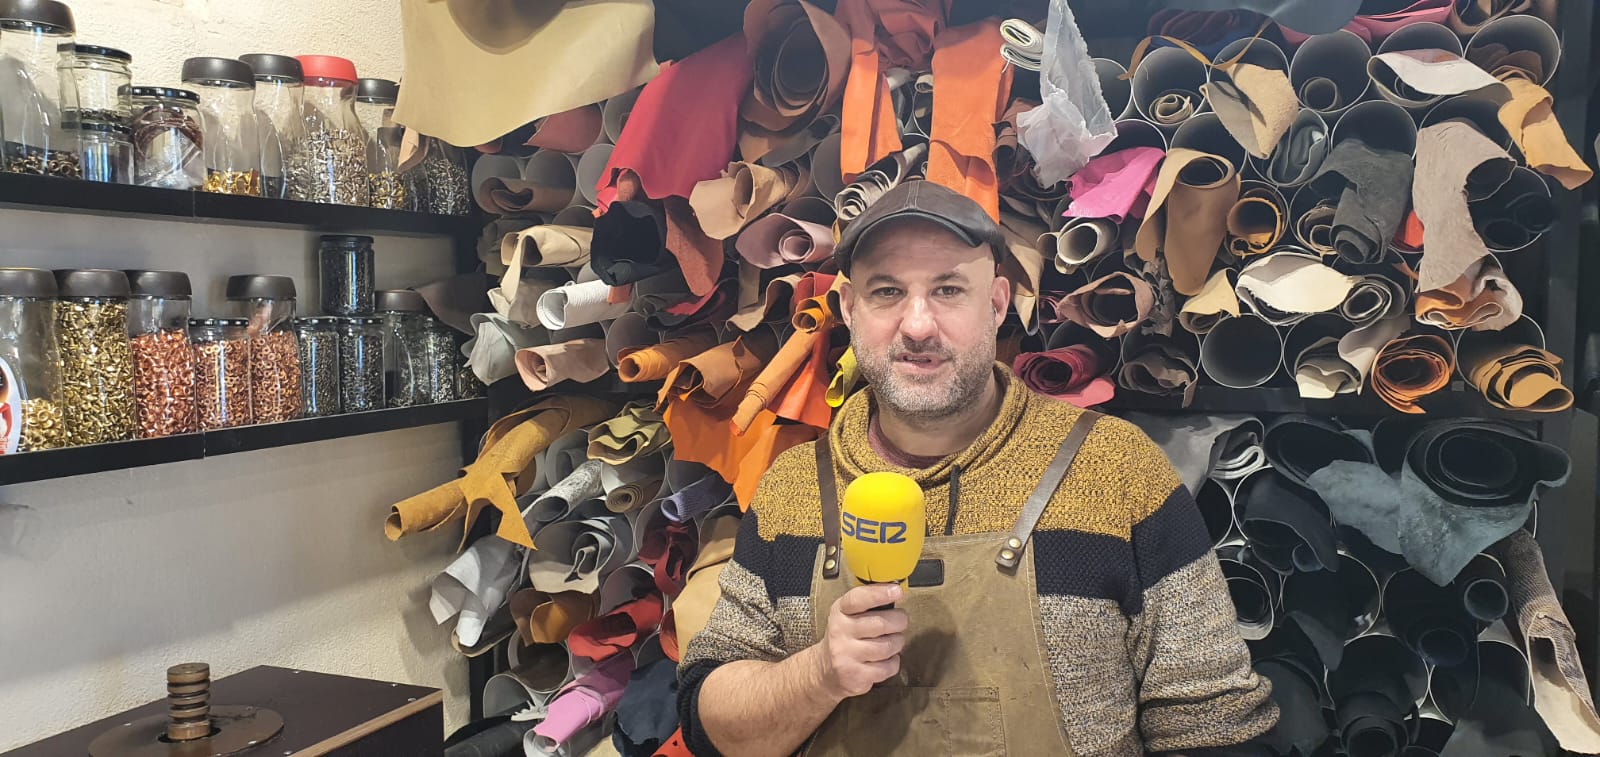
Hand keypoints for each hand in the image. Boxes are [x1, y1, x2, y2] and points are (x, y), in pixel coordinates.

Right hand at [813, 583, 907, 698]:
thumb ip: (868, 603)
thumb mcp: (848, 615)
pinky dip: (893, 662)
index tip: (897, 591)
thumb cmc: (845, 638)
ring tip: (892, 642)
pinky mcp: (855, 675)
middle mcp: (840, 632)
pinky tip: (885, 660)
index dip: (879, 593)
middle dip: (899, 622)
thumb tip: (895, 591)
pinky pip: (888, 666)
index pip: (858, 599)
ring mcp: (846, 655)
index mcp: (840, 612)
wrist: (826, 670)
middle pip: (881, 623)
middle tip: (900, 622)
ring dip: (897, 643)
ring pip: (888, 646)